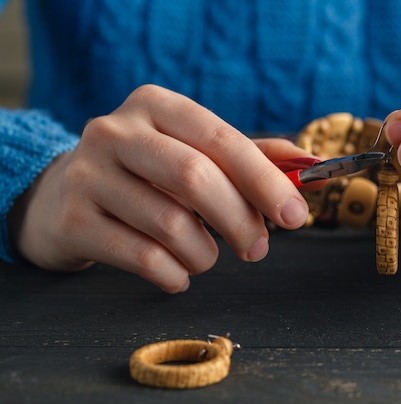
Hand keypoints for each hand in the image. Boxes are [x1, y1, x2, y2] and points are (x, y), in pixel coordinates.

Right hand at [9, 85, 311, 292]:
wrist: (62, 197)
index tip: (295, 215)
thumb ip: (251, 158)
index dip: (264, 180)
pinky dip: (175, 275)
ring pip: (170, 223)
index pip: (221, 138)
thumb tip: (312, 166)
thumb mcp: (193, 153)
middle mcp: (115, 132)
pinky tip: (178, 274)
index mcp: (155, 106)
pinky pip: (142, 257)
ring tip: (206, 258)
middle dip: (240, 221)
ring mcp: (87, 175)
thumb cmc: (147, 176)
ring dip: (205, 254)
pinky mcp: (72, 220)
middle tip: (257, 249)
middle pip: (195, 178)